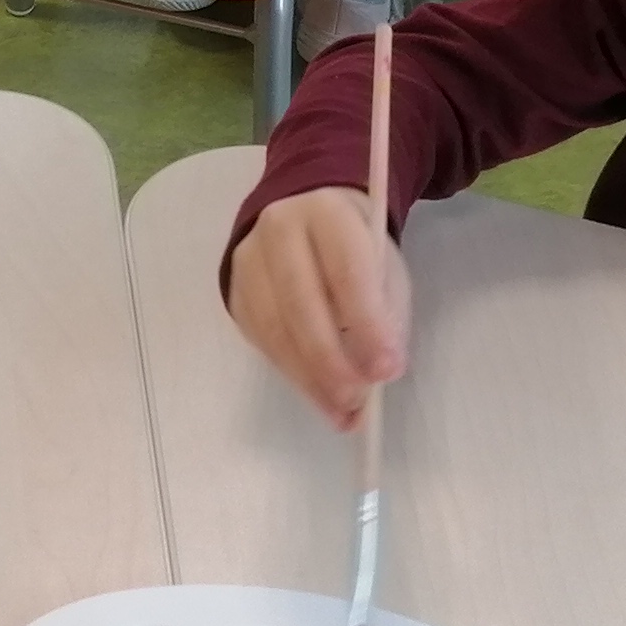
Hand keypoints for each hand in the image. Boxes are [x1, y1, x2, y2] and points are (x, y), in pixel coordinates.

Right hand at [228, 188, 413, 431]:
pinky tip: (319, 396)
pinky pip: (262, 342)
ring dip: (310, 379)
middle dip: (331, 360)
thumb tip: (376, 375)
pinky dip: (293, 375)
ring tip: (343, 412)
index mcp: (327, 213)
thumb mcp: (384, 266)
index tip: (388, 370)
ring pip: (274, 329)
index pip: (346, 270)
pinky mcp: (236, 295)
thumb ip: (385, 313)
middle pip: (299, 303)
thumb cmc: (357, 249)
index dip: (367, 323)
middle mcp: (279, 231)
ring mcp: (248, 263)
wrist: (306, 219)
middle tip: (358, 402)